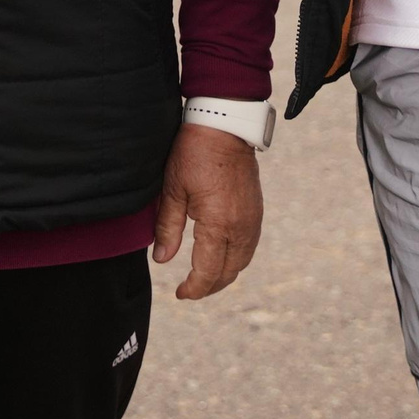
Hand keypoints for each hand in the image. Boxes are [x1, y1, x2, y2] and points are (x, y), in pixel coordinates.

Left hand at [151, 122, 262, 299]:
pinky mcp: (256, 211)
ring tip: (205, 278)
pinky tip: (222, 257)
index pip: (208, 272)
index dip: (194, 288)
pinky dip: (236, 259)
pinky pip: (249, 246)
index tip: (180, 294)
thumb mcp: (173, 189)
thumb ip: (168, 228)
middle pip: (229, 272)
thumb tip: (162, 260)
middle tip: (190, 290)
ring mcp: (252, 219)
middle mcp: (241, 227)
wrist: (224, 125)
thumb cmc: (194, 153)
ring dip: (225, 275)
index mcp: (219, 224)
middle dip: (210, 287)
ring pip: (242, 262)